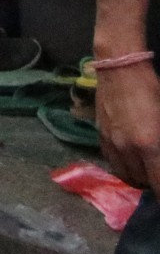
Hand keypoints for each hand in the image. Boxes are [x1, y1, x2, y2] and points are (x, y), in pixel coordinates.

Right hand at [98, 61, 159, 188]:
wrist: (119, 68)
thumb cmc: (152, 90)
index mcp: (149, 145)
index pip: (159, 184)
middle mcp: (127, 150)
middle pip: (143, 183)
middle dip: (154, 183)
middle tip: (159, 174)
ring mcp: (111, 144)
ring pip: (126, 176)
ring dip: (140, 178)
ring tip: (149, 170)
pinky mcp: (100, 137)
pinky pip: (113, 163)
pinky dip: (125, 167)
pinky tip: (133, 159)